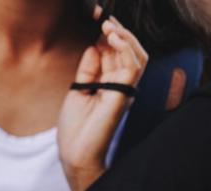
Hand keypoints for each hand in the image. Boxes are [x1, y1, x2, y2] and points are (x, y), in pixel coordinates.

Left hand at [57, 9, 147, 190]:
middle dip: (116, 29)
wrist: (74, 153)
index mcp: (110, 83)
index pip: (115, 51)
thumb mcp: (78, 90)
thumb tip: (92, 45)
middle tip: (102, 16)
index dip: (108, 33)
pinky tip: (112, 38)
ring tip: (108, 25)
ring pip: (136, 54)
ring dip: (123, 36)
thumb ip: (88, 68)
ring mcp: (124, 90)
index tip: (96, 17)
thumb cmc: (75, 129)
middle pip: (127, 49)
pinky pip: (133, 66)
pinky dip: (125, 49)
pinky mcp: (124, 95)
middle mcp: (121, 85)